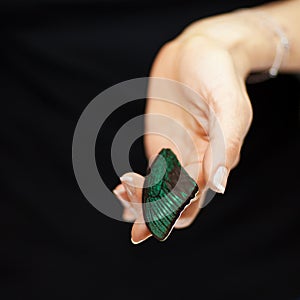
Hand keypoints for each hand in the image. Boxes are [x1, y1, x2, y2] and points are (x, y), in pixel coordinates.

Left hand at [113, 6, 299, 242]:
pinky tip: (120, 189)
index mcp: (216, 160)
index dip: (165, 204)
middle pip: (176, 205)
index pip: (191, 197)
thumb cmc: (217, 73)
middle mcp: (198, 164)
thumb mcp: (228, 104)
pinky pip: (152, 179)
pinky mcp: (164, 148)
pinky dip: (137, 190)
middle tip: (125, 193)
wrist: (199, 51)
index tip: (136, 189)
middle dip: (151, 209)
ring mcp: (179, 158)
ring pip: (162, 197)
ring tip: (120, 193)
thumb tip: (220, 187)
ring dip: (140, 204)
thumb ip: (226, 144)